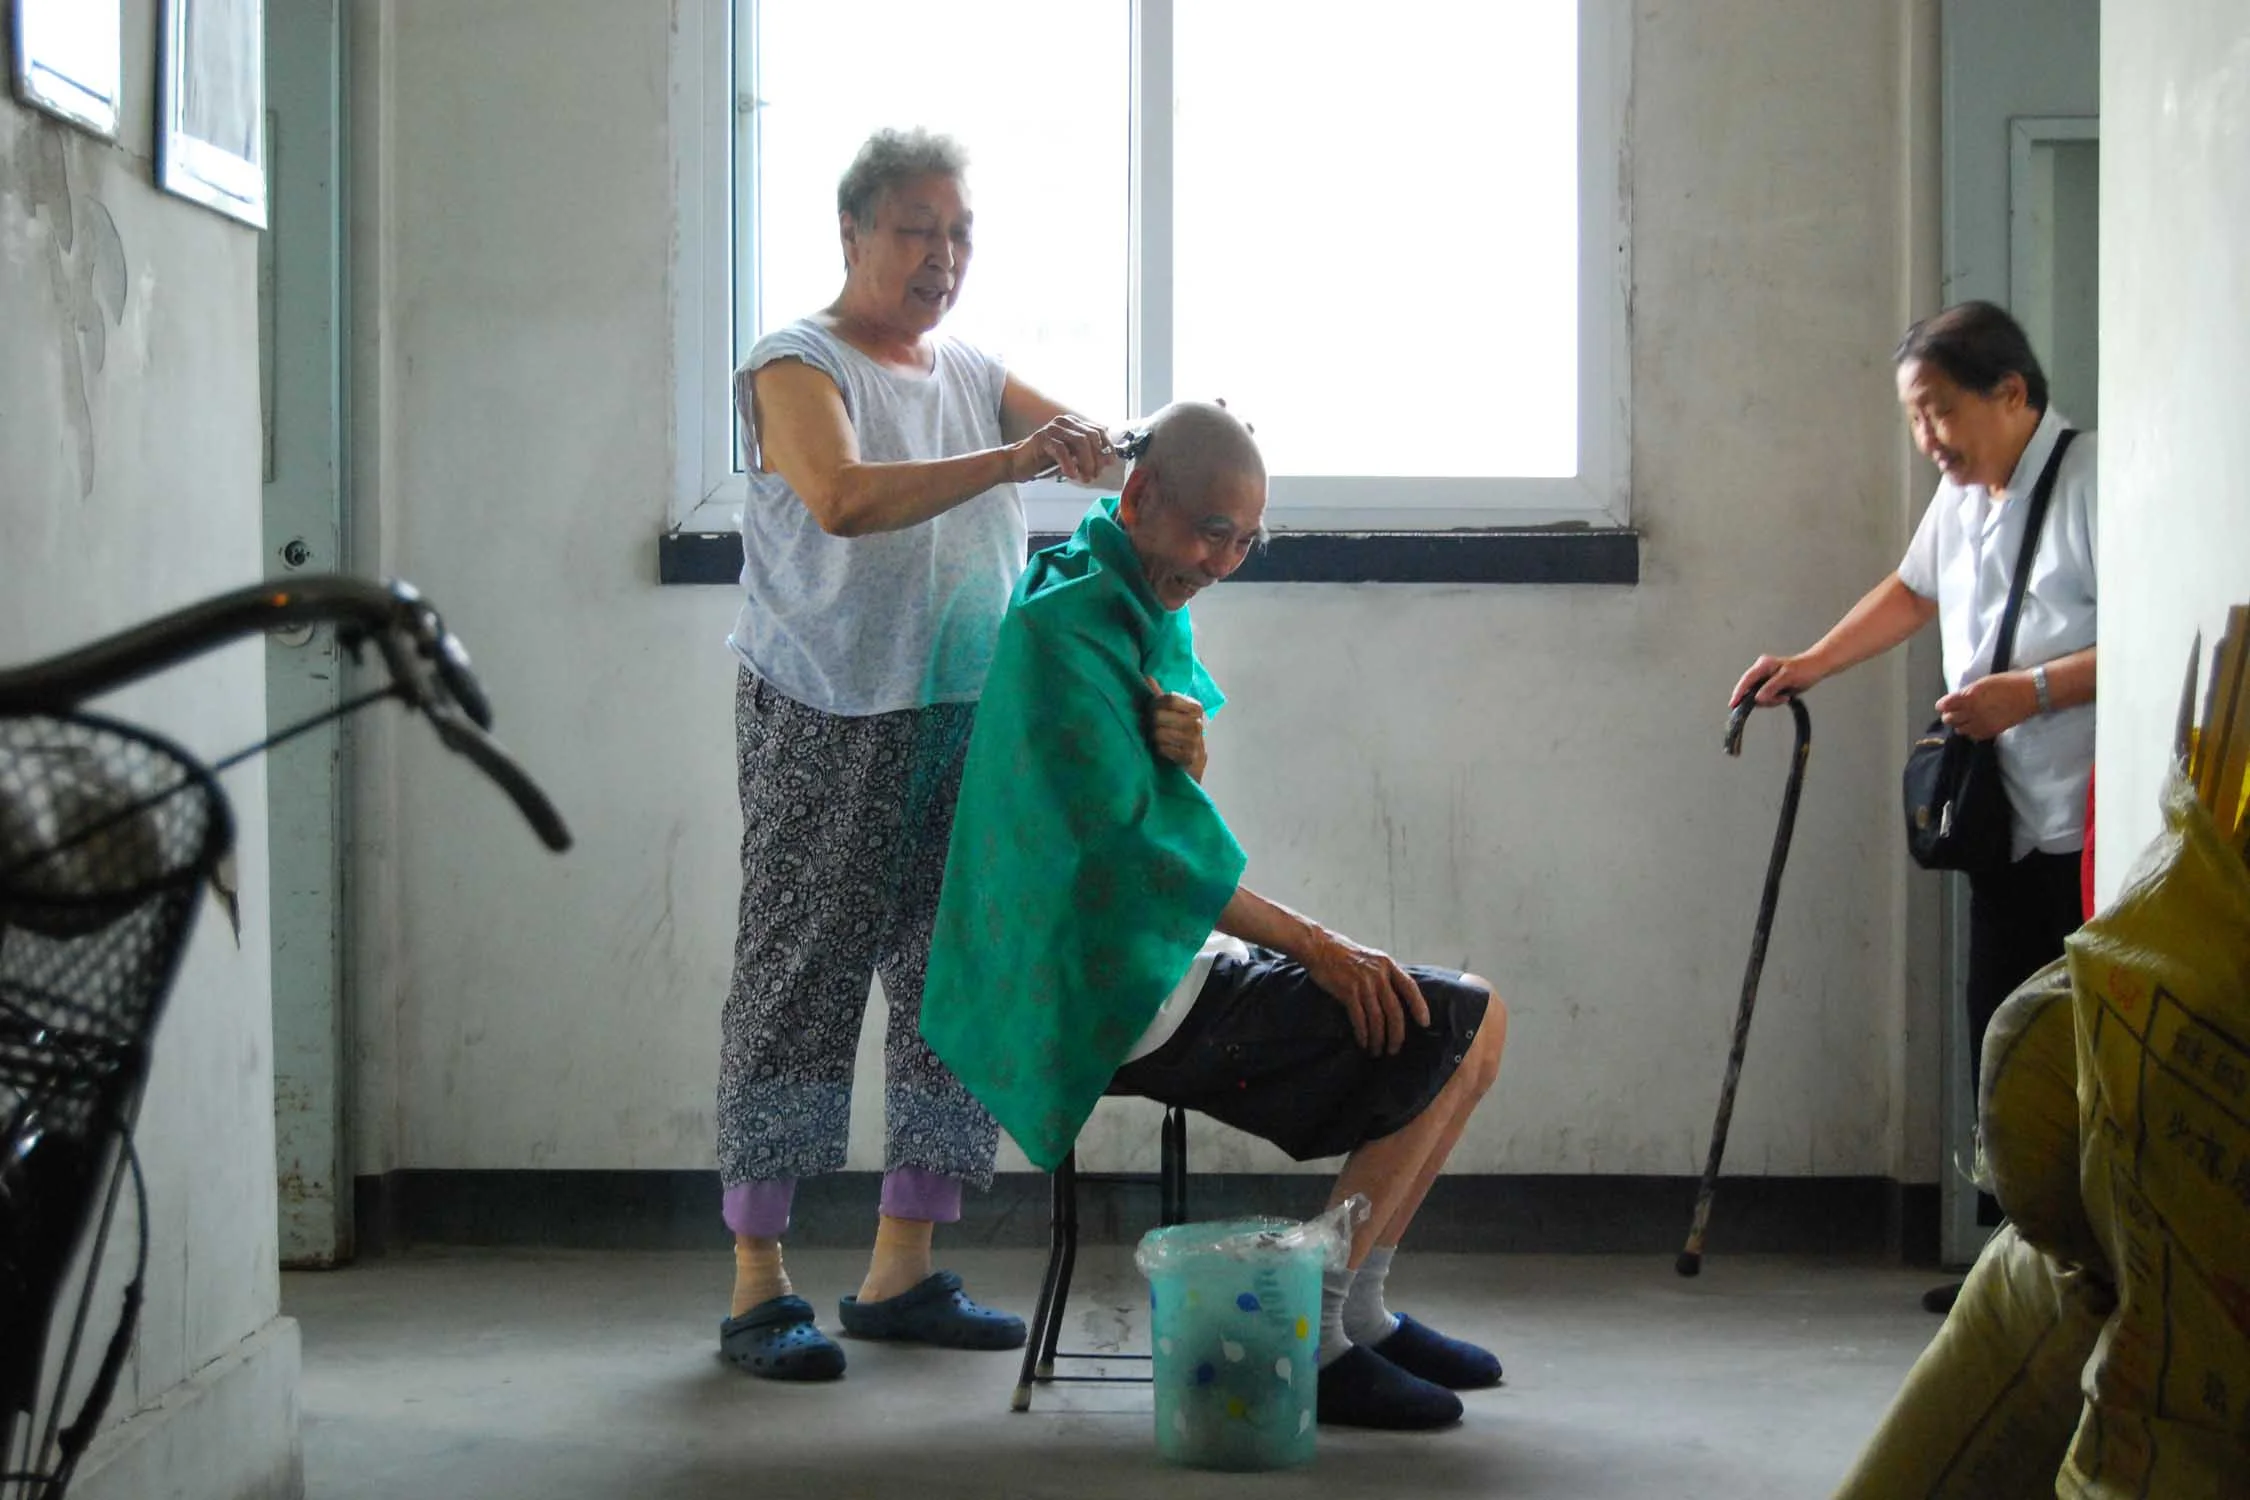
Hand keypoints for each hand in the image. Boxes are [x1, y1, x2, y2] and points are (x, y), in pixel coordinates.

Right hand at [1007, 413, 1111, 483]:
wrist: (1017, 464)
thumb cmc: (1044, 462)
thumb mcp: (1071, 459)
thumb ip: (1088, 457)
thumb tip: (1107, 460)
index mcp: (1073, 424)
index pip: (1098, 430)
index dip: (1107, 447)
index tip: (1110, 463)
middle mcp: (1065, 422)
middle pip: (1091, 437)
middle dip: (1097, 458)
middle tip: (1094, 475)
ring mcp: (1053, 428)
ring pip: (1080, 442)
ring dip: (1086, 463)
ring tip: (1084, 478)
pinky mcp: (1043, 438)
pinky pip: (1062, 450)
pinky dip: (1070, 465)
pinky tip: (1071, 475)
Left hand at [1145, 677, 1207, 781]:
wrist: (1192, 765)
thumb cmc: (1178, 736)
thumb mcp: (1172, 714)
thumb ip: (1160, 696)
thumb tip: (1146, 675)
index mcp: (1195, 707)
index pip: (1168, 698)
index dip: (1154, 704)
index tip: (1152, 711)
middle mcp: (1197, 722)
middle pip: (1159, 715)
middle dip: (1152, 723)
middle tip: (1154, 729)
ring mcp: (1195, 741)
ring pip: (1159, 733)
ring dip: (1155, 739)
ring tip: (1160, 741)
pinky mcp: (1190, 758)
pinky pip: (1163, 749)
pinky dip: (1160, 751)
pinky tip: (1165, 752)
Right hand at [1302, 929, 1429, 1055]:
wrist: (1319, 947)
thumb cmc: (1344, 954)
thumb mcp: (1371, 959)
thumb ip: (1384, 974)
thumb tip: (1396, 996)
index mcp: (1387, 965)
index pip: (1410, 987)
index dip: (1419, 1006)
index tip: (1425, 1023)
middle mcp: (1378, 974)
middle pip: (1394, 1010)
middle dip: (1396, 1034)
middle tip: (1395, 1049)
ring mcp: (1363, 983)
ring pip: (1377, 1018)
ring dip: (1378, 1038)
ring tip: (1377, 1051)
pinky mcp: (1348, 991)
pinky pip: (1359, 1018)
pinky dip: (1363, 1033)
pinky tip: (1363, 1043)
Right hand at [1730, 653, 1821, 707]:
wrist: (1816, 668)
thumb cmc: (1804, 669)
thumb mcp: (1787, 678)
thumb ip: (1771, 688)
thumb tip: (1757, 698)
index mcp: (1763, 665)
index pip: (1746, 680)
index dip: (1738, 693)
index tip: (1733, 704)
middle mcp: (1761, 671)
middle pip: (1751, 691)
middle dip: (1764, 699)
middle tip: (1779, 698)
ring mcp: (1765, 679)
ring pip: (1759, 696)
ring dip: (1772, 700)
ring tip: (1785, 695)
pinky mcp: (1770, 686)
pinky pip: (1766, 698)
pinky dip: (1774, 700)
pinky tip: (1785, 695)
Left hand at [1936, 672, 2037, 741]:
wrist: (2031, 693)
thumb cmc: (2008, 682)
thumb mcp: (1984, 682)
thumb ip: (1967, 692)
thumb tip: (1955, 699)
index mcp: (1969, 696)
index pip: (1944, 705)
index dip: (1943, 705)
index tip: (1944, 705)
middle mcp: (1972, 711)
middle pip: (1949, 719)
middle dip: (1950, 715)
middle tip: (1956, 712)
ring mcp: (1982, 723)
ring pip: (1960, 730)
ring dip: (1960, 724)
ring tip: (1967, 719)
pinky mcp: (1992, 731)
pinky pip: (1974, 736)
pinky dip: (1972, 732)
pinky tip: (1976, 725)